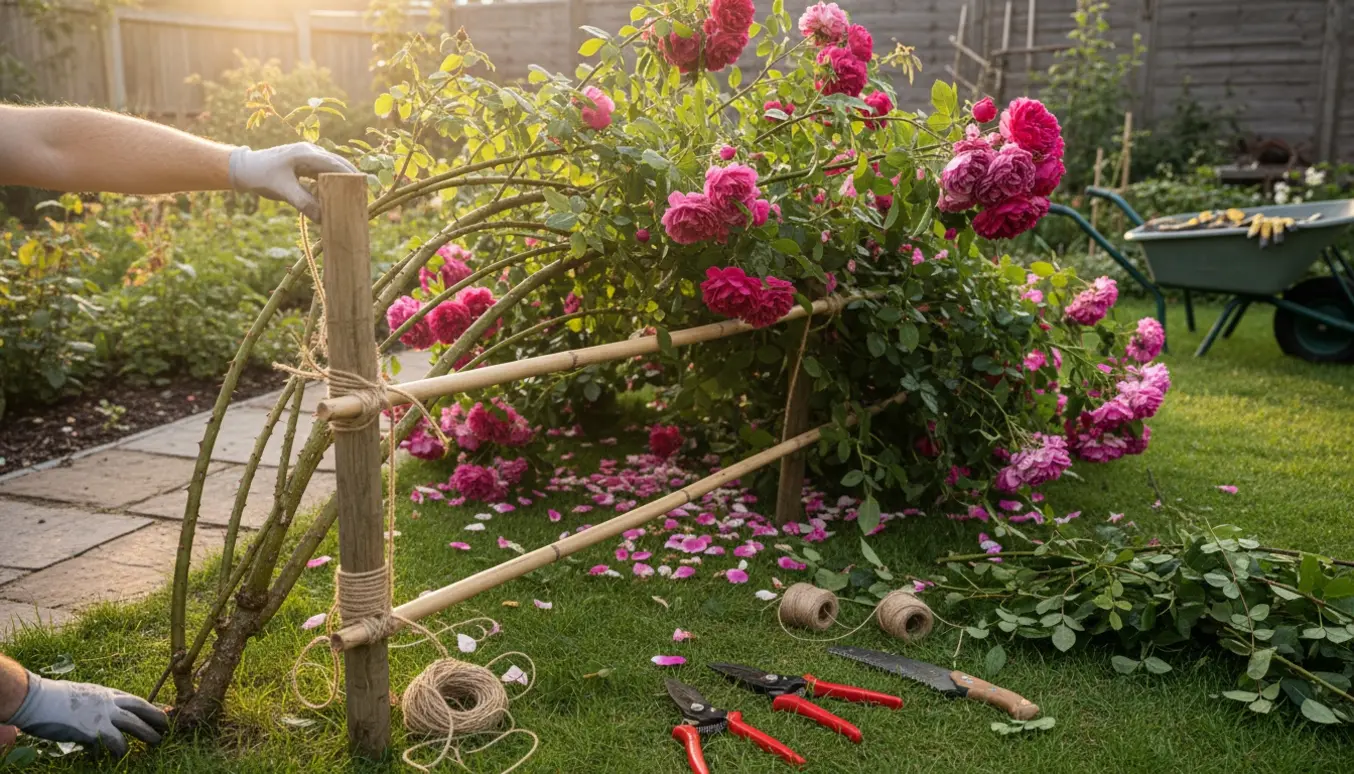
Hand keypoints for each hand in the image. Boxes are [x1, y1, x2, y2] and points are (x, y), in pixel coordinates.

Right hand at [6, 671, 168, 756]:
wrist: (38, 699)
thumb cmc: (53, 699)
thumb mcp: (82, 697)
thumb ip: (95, 708)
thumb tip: (100, 725)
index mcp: (106, 693)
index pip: (134, 699)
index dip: (149, 707)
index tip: (163, 711)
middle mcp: (109, 701)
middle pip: (141, 708)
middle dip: (156, 717)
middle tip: (167, 726)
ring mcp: (103, 714)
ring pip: (134, 723)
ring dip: (147, 733)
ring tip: (157, 741)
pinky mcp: (94, 729)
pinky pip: (115, 741)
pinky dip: (121, 749)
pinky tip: (123, 755)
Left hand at [228, 142, 359, 221]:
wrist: (244, 169)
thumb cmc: (261, 175)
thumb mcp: (282, 190)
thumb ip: (303, 203)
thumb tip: (322, 218)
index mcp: (306, 154)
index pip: (335, 164)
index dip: (350, 176)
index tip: (363, 189)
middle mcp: (310, 152)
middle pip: (338, 164)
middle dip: (350, 178)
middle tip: (363, 194)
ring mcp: (307, 158)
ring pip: (331, 169)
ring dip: (341, 181)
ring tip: (354, 196)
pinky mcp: (304, 166)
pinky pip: (322, 174)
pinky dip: (330, 185)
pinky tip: (335, 197)